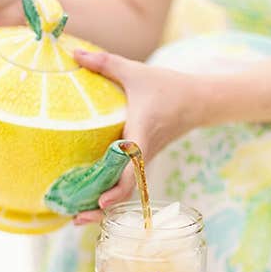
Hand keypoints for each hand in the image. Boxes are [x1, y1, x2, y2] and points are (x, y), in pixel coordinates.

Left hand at [71, 50, 203, 224]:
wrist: (198, 101)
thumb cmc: (168, 87)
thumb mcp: (135, 72)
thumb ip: (104, 63)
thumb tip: (72, 52)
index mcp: (142, 136)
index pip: (131, 169)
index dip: (117, 188)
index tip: (101, 202)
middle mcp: (143, 155)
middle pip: (124, 192)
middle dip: (100, 209)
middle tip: (75, 219)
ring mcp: (143, 161)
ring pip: (124, 192)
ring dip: (102, 207)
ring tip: (76, 218)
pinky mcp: (142, 162)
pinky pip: (125, 183)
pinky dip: (108, 194)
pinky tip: (88, 200)